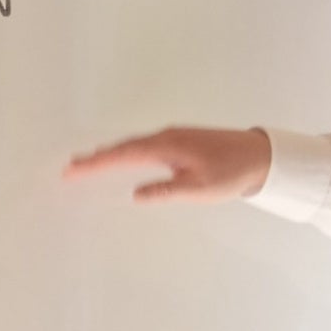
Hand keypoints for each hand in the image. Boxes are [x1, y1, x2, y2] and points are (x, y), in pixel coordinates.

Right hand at [63, 127, 272, 202]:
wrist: (259, 155)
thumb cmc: (231, 172)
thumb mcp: (198, 188)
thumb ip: (166, 191)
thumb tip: (137, 195)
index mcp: (166, 146)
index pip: (123, 154)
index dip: (96, 162)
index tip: (73, 169)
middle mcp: (166, 136)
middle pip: (123, 146)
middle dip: (96, 157)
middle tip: (71, 167)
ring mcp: (173, 136)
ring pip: (133, 144)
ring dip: (110, 153)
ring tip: (89, 162)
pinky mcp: (180, 140)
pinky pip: (145, 144)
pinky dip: (128, 150)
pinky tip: (124, 156)